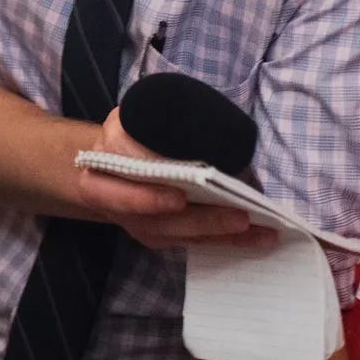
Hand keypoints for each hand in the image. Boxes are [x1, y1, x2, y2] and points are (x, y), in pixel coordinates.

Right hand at [78, 108, 274, 250]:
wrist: (108, 164)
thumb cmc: (127, 133)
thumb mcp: (131, 117)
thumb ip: (152, 124)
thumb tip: (201, 130)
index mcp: (100, 172)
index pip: (116, 193)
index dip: (147, 199)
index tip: (178, 198)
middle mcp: (117, 207)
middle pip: (159, 222)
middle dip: (202, 220)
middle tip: (239, 217)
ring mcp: (138, 225)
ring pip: (180, 236)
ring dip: (221, 235)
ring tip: (260, 231)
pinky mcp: (159, 236)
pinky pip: (192, 241)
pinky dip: (225, 240)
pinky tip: (256, 237)